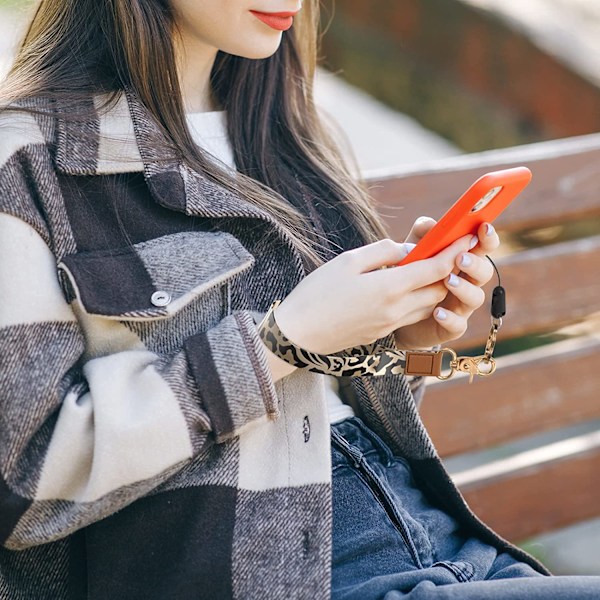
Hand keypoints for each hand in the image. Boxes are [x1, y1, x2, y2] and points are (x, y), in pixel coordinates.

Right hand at [274, 232, 474, 354]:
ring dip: (435, 287)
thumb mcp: (348, 261)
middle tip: (448, 250)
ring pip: (428, 305)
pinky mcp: (382, 333)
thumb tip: (408, 250)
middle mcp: (397, 310)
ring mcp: (391, 325)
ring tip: (428, 268)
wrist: (298, 335)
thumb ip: (383, 252)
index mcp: (390, 288)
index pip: (436, 268)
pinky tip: (405, 288)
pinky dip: (418, 300)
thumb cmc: (317, 293)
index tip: (468, 236)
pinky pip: (411, 315)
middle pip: (439, 290)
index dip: (455, 251)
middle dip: (449, 270)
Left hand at [394, 217, 499, 348]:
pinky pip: (458, 325)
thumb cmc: (412, 275)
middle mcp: (468, 283)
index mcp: (464, 260)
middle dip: (475, 263)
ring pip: (476, 298)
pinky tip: (437, 312)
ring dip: (464, 288)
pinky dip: (449, 318)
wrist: (396, 312)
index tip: (484, 227)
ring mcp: (462, 306)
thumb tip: (430, 224)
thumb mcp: (414, 251)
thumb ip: (423, 236)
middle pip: (484, 272)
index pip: (483, 246)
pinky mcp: (451, 327)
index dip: (488, 237)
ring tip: (447, 281)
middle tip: (459, 257)